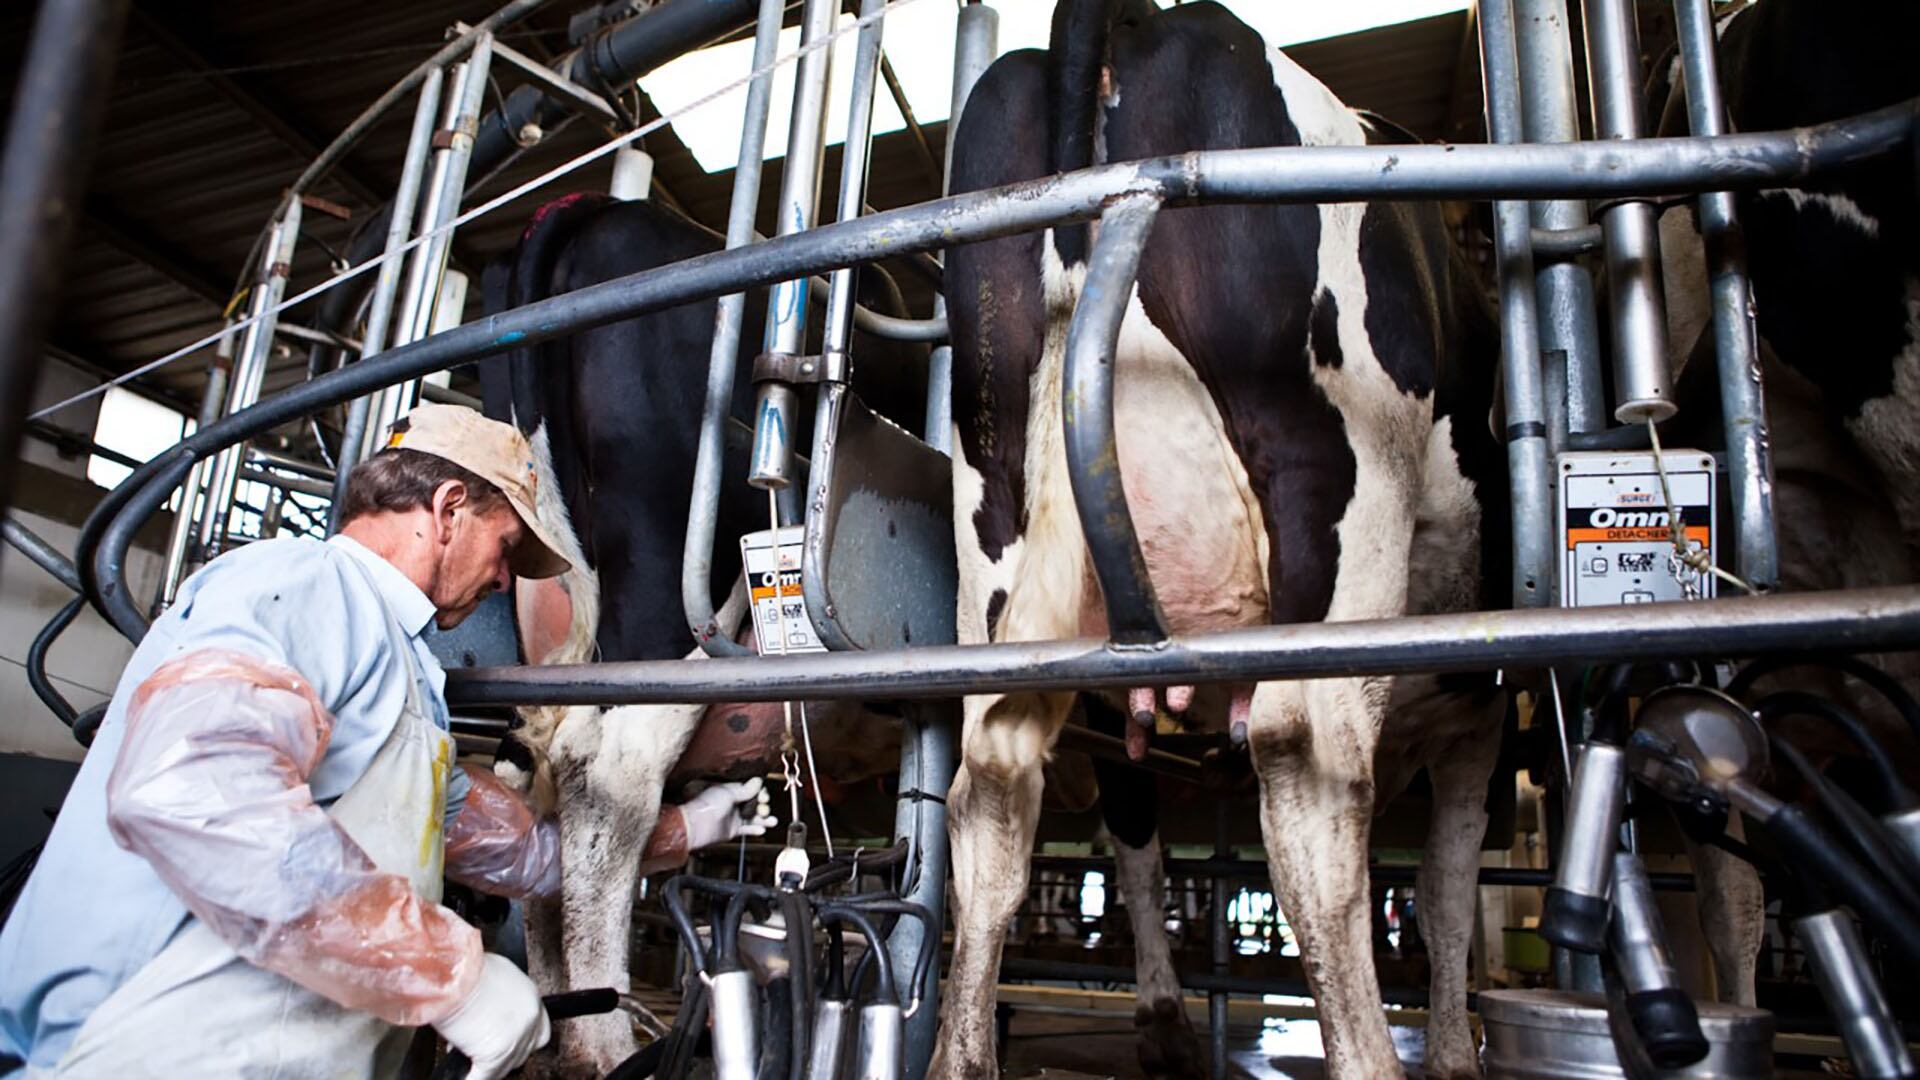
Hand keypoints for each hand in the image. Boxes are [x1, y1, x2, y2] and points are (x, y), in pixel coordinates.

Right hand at [432, 954, 549, 1079]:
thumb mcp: (494, 972)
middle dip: (506, 1052)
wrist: (454, 973)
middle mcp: (529, 1018)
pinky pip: (485, 1076)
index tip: (507, 1039)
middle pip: (525, 1050)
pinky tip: (462, 1075)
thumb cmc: (467, 968)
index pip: (539, 1029)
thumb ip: (501, 994)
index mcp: (530, 997)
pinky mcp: (496, 1054)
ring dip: (487, 1066)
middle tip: (484, 1048)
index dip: (523, 1037)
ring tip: (469, 1061)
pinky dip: (472, 1078)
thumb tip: (490, 1005)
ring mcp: (516, 1039)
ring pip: (507, 1066)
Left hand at [680, 777, 777, 849]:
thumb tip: (758, 781)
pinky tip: (761, 830)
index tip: (764, 797)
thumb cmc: (707, 806)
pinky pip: (748, 829)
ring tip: (771, 821)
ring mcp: (734, 816)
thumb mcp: (728, 793)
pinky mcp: (733, 830)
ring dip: (764, 819)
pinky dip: (756, 829)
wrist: (696, 826)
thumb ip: (746, 789)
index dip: (761, 793)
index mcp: (732, 790)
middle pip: (756, 803)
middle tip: (764, 809)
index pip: (752, 789)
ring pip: (754, 817)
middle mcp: (734, 802)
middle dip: (763, 806)